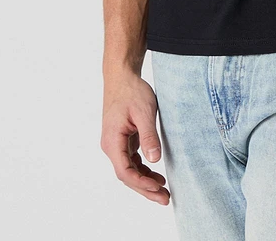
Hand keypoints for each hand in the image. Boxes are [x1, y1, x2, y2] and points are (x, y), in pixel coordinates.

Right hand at [101, 69, 169, 205]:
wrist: (122, 76)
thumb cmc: (131, 91)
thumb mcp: (144, 112)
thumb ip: (149, 136)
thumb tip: (154, 160)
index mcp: (112, 141)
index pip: (125, 171)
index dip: (141, 183)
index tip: (158, 188)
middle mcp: (111, 145)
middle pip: (127, 175)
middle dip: (145, 189)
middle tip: (165, 199)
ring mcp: (116, 143)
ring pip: (129, 170)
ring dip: (145, 181)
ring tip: (164, 190)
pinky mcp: (122, 139)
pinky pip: (131, 160)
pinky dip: (143, 169)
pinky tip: (155, 174)